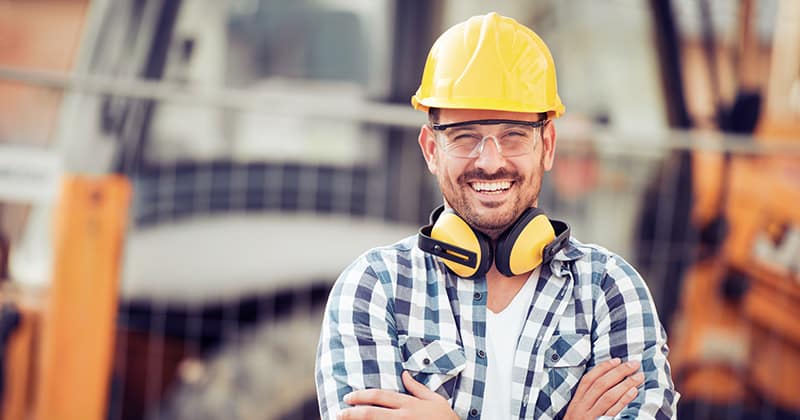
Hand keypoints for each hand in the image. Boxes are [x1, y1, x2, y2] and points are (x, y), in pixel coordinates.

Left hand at [338, 371, 458, 419]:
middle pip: (372, 413)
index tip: (348, 398)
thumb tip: (404, 374)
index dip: (362, 396)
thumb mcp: (434, 400)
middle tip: (339, 413)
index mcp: (409, 404)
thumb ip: (417, 388)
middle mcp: (404, 417)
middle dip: (353, 413)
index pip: (380, 396)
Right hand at [563, 358, 643, 419]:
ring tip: (639, 377)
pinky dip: (624, 400)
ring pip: (608, 396)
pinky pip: (613, 412)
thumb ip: (587, 399)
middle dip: (618, 372)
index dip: (603, 368)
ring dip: (625, 384)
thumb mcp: (577, 412)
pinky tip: (633, 392)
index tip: (617, 360)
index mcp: (576, 402)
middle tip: (634, 364)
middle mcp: (582, 409)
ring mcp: (591, 418)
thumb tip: (607, 381)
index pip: (588, 380)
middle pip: (601, 385)